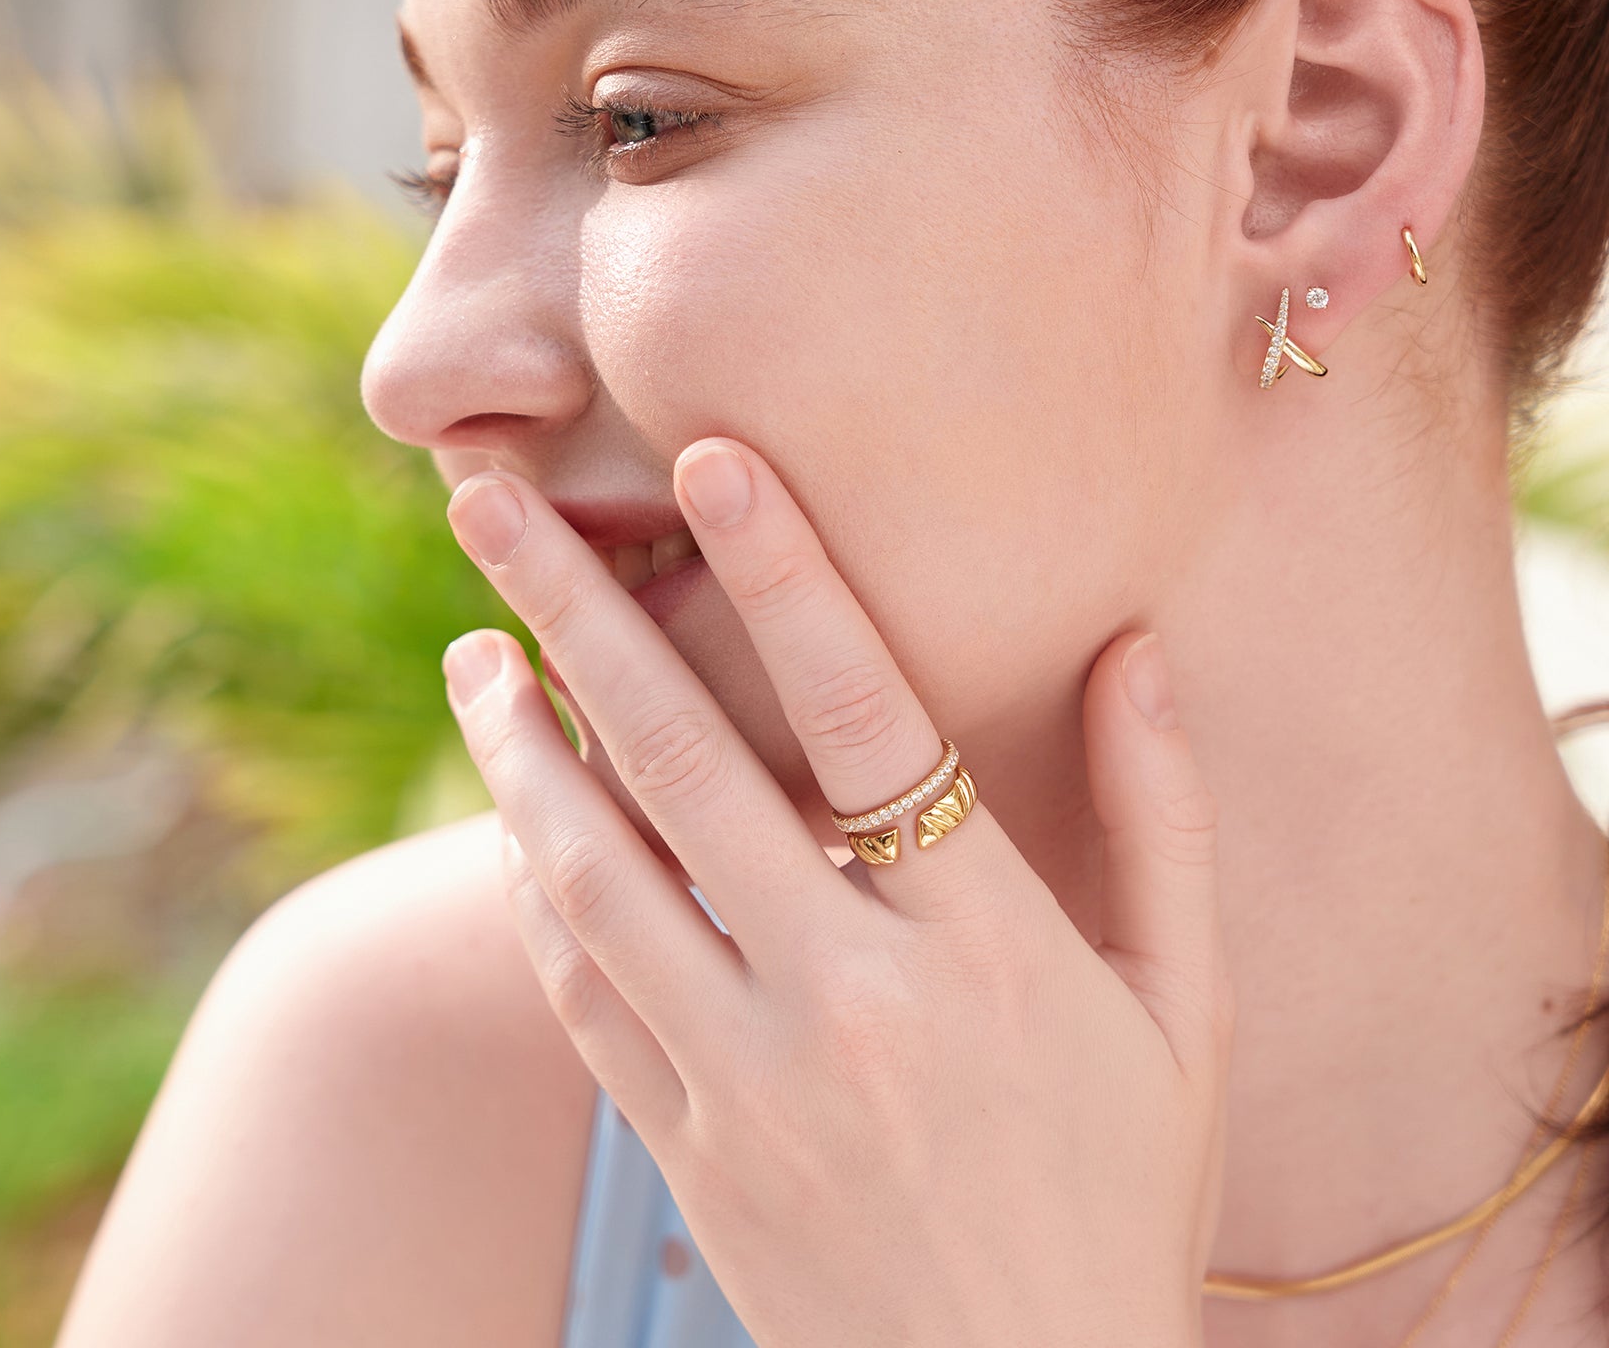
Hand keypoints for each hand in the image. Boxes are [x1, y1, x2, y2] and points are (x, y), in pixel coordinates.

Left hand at [440, 438, 1231, 1347]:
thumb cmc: (1122, 1193)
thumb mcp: (1181, 1010)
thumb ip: (1159, 818)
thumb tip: (1134, 647)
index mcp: (987, 945)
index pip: (868, 715)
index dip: (784, 573)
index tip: (706, 459)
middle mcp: (850, 999)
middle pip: (685, 764)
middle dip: (575, 614)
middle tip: (482, 503)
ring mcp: (747, 1081)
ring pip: (593, 873)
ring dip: (515, 745)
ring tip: (471, 648)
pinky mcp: (684, 1147)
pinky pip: (578, 990)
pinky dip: (533, 887)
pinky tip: (512, 810)